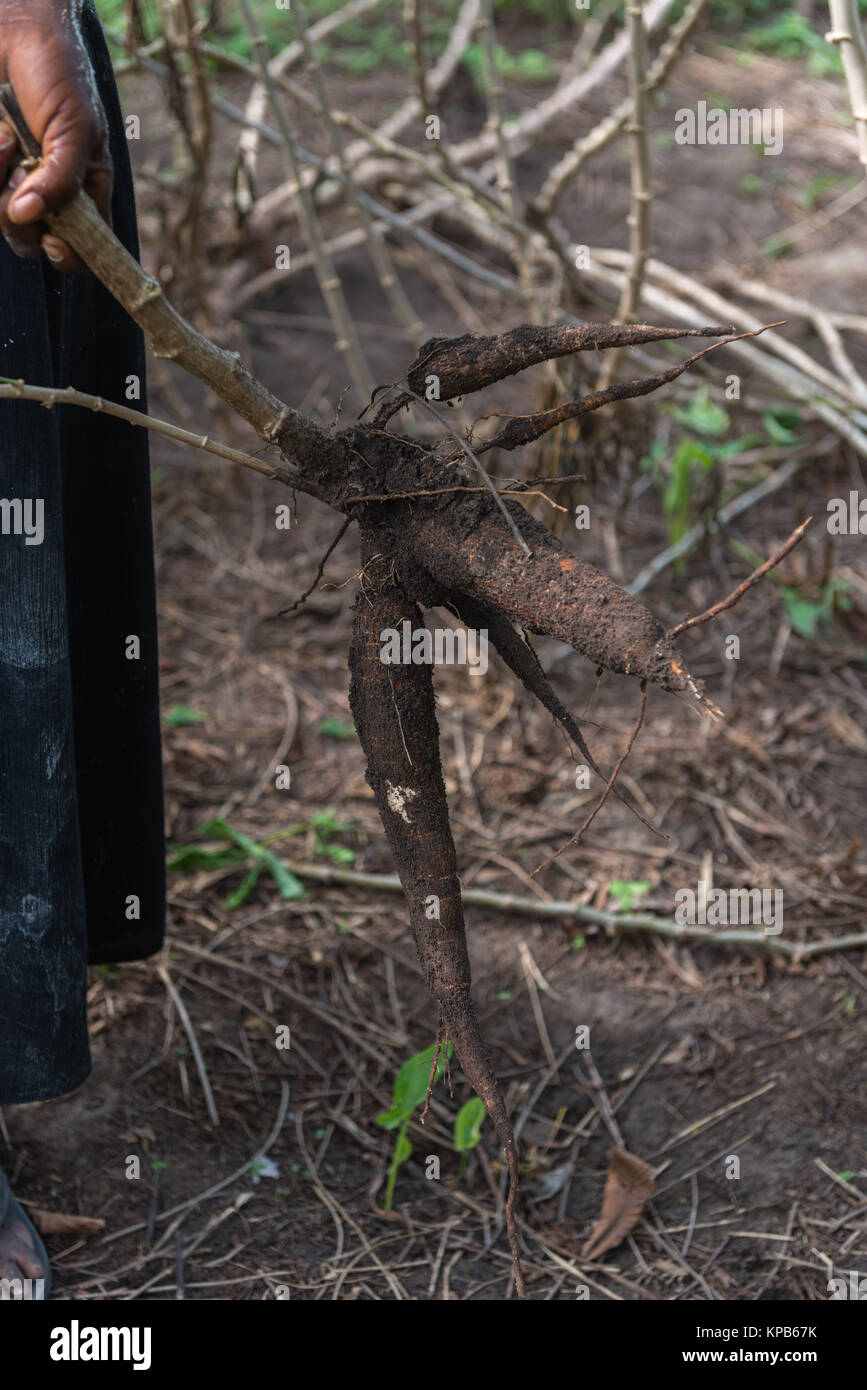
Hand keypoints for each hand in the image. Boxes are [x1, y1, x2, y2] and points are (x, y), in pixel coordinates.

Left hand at [0, 0, 111, 270]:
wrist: (14, 26)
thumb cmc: (59, 73)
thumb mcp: (77, 129)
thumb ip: (63, 180)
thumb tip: (28, 217)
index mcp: (82, 194)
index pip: (81, 251)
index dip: (67, 257)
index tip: (52, 240)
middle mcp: (44, 194)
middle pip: (27, 241)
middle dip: (20, 216)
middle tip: (22, 175)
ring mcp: (8, 180)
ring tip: (6, 136)